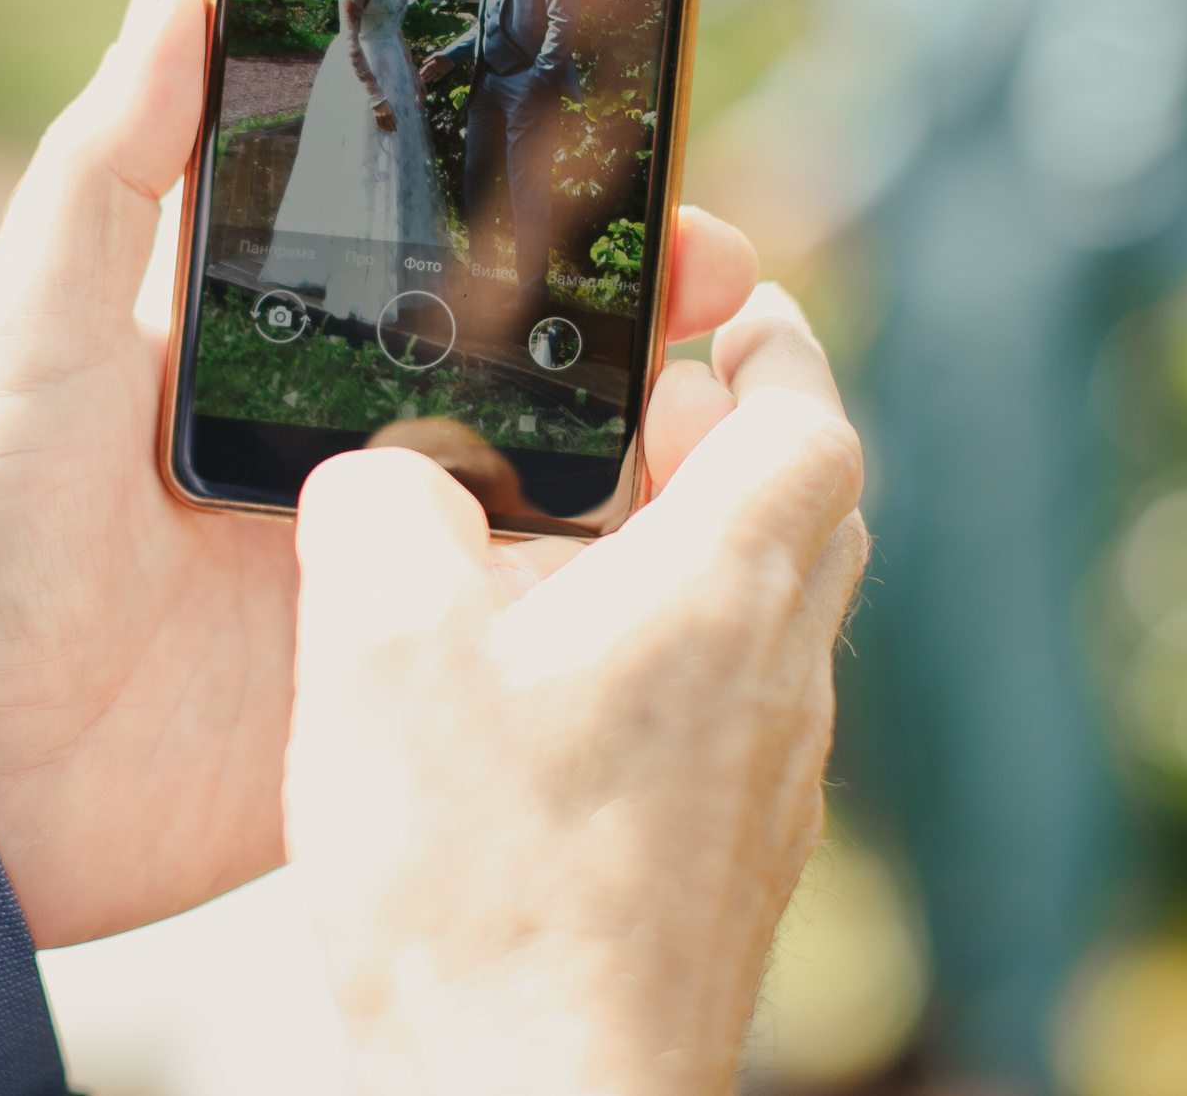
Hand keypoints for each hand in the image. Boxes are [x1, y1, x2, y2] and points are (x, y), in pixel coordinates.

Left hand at [0, 0, 763, 946]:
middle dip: (627, 295)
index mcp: (268, 342)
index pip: (423, 242)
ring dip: (652, 416)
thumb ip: (105, 175)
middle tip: (712, 263)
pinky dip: (625, 567)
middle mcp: (346, 435)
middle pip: (519, 345)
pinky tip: (700, 518)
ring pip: (557, 466)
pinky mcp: (415, 663)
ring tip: (730, 370)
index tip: (614, 139)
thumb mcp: (29, 331)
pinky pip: (543, 609)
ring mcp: (391, 549)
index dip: (521, 191)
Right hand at [286, 285, 868, 1095]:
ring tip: (556, 550)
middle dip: (722, 438)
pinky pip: (722, 714)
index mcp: (723, 594)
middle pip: (799, 513)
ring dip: (688, 552)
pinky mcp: (725, 865)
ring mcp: (762, 785)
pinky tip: (543, 699)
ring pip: (762, 619)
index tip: (720, 304)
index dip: (769, 342)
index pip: (807, 418)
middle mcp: (774, 683)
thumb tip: (387, 477)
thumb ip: (379, 504)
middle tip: (626, 416)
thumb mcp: (379, 645)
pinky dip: (661, 660)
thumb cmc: (479, 884)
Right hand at [372, 98, 397, 133]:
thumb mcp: (392, 109)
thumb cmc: (386, 104)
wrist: (378, 101)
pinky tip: (383, 129)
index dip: (394, 127)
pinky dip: (381, 128)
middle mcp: (385, 116)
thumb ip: (394, 116)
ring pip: (384, 126)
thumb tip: (397, 123)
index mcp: (390, 114)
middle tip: (392, 131)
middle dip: (391, 129)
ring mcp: (380, 117)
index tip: (395, 130)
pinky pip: (378, 124)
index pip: (393, 123)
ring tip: (388, 131)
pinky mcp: (376, 117)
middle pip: (389, 125)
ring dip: (386, 129)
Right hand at [418, 54, 450, 89]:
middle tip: (421, 79)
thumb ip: (429, 59)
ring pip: (433, 75)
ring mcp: (439, 70)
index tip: (420, 74)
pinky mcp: (444, 72)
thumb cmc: (443, 54)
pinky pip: (439, 76)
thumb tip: (423, 62)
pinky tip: (433, 80)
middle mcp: (435, 67)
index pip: (426, 68)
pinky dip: (437, 79)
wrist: (451, 56)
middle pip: (429, 72)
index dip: (423, 71)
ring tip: (425, 81)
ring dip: (429, 78)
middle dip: (425, 76)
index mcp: (433, 63)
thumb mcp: (435, 55)